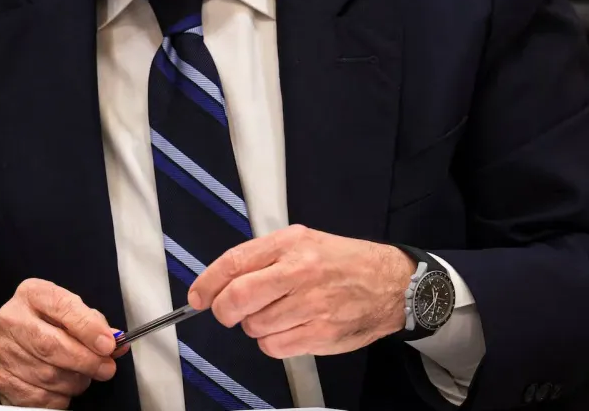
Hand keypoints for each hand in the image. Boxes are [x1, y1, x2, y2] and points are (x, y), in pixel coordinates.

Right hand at [0, 278, 125, 407]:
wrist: (18, 341)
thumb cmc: (50, 324)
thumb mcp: (71, 312)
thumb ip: (94, 324)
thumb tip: (116, 342)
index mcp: (32, 294)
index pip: (62, 307)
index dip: (87, 327)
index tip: (108, 344)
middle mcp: (13, 319)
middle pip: (51, 345)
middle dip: (85, 360)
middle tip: (106, 367)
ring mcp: (6, 351)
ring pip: (48, 374)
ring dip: (75, 380)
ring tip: (83, 375)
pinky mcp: (5, 379)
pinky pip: (40, 396)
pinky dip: (60, 396)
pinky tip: (64, 386)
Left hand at [188, 224, 415, 358]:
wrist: (391, 284)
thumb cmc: (342, 261)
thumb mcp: (303, 241)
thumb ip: (263, 257)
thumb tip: (220, 282)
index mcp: (291, 244)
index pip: (235, 262)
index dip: (209, 282)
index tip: (197, 296)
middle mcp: (300, 272)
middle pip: (240, 297)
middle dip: (224, 310)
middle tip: (227, 312)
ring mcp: (312, 305)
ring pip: (255, 326)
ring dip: (254, 325)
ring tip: (275, 314)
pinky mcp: (321, 334)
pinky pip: (275, 347)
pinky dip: (272, 342)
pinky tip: (287, 329)